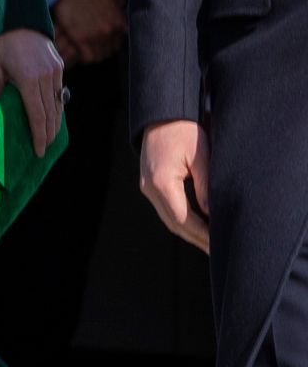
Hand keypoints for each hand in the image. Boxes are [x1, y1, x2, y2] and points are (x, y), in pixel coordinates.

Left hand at [0, 28, 64, 156]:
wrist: (17, 20)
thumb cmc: (1, 47)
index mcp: (28, 80)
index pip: (37, 115)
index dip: (39, 136)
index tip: (39, 151)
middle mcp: (45, 77)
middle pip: (50, 113)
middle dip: (48, 134)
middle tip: (43, 149)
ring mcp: (55, 71)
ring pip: (58, 104)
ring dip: (55, 123)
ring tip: (49, 138)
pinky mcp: (59, 66)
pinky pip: (59, 92)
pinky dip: (57, 107)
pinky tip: (52, 117)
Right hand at [52, 0, 126, 64]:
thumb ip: (119, 1)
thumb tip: (122, 6)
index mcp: (119, 22)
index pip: (119, 42)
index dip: (111, 43)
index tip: (104, 42)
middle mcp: (110, 32)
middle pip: (110, 51)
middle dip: (102, 50)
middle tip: (94, 47)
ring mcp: (96, 37)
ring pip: (100, 56)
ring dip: (94, 55)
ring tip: (87, 51)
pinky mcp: (81, 40)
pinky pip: (88, 58)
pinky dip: (85, 58)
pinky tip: (81, 52)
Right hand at [139, 119, 210, 253]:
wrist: (163, 113)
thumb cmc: (184, 130)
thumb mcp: (201, 156)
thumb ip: (206, 188)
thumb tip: (213, 216)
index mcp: (161, 182)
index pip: (184, 219)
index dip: (203, 234)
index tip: (220, 244)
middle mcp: (149, 188)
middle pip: (174, 224)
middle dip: (197, 239)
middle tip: (218, 252)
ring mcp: (146, 187)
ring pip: (169, 219)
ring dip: (189, 232)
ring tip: (210, 244)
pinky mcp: (149, 183)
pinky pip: (166, 209)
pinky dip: (182, 220)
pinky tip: (197, 225)